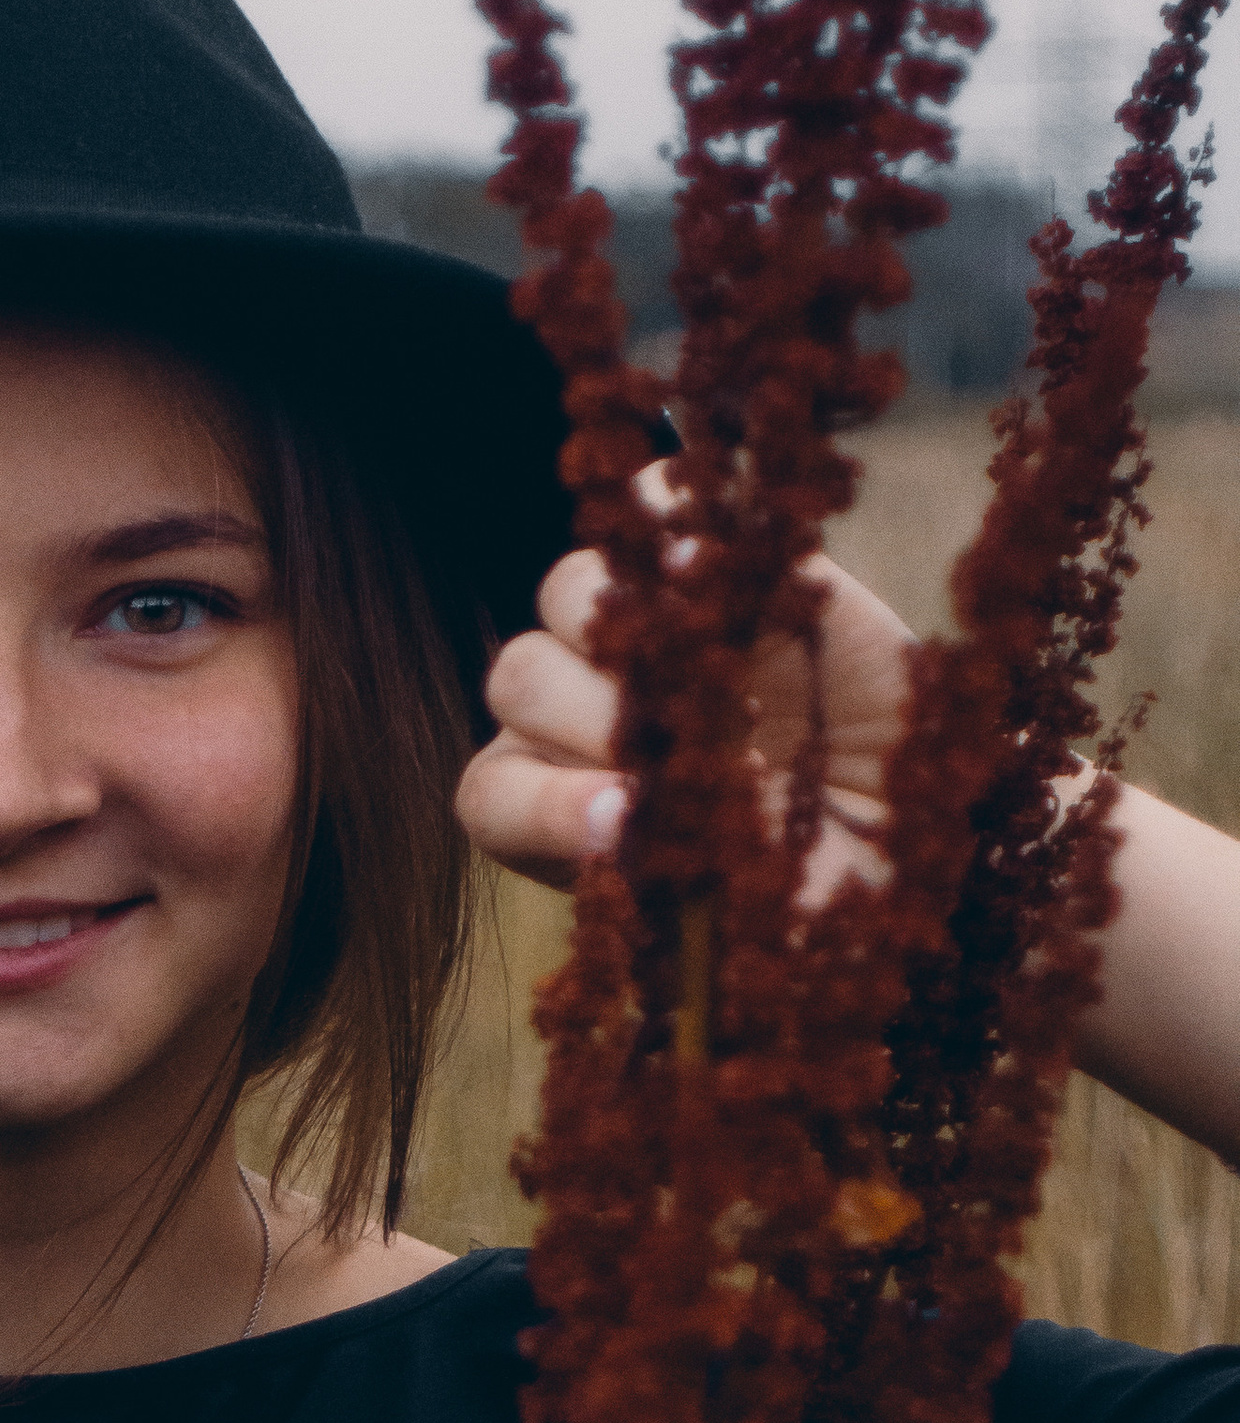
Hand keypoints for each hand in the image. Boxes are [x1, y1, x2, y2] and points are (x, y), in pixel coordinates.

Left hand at [455, 468, 917, 906]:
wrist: (926, 828)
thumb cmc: (827, 895)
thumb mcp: (757, 919)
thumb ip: (683, 875)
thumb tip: (617, 814)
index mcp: (562, 811)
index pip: (496, 795)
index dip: (546, 805)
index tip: (625, 823)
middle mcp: (580, 719)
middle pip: (522, 679)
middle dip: (598, 717)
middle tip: (700, 750)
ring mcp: (642, 634)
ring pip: (568, 592)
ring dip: (635, 630)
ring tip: (726, 671)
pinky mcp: (714, 564)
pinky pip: (649, 503)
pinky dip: (672, 518)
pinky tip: (721, 566)